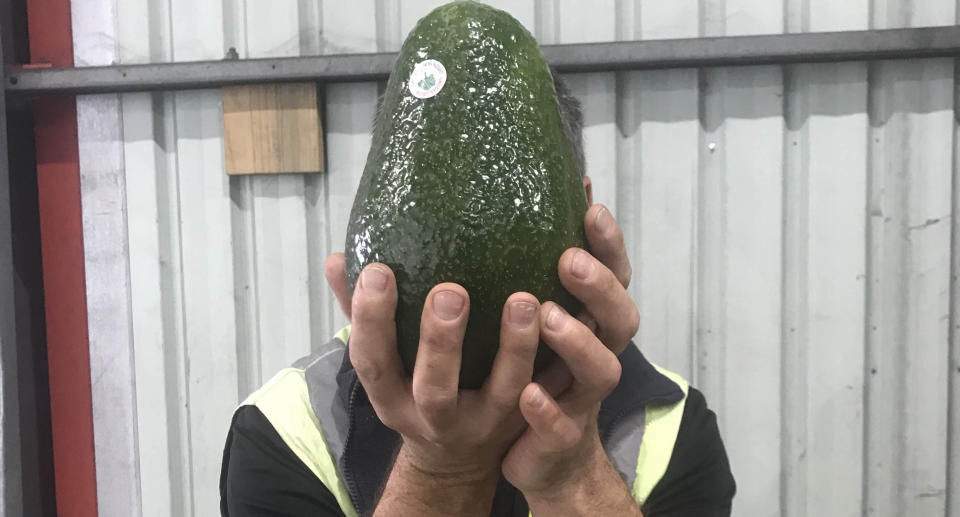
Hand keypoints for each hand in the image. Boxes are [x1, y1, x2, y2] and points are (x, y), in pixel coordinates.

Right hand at [349, 263, 540, 514]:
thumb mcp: (383, 362)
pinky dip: (557, 360)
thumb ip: (362, 314)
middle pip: (434, 388)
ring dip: (514, 347)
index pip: (373, 360)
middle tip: (450, 291)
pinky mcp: (526, 419)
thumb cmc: (415, 389)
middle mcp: (436, 417)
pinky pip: (547, 395)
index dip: (371, 320)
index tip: (378, 271)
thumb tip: (337, 258)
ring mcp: (486, 422)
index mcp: (393, 396)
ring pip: (503, 392)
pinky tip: (567, 314)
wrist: (457, 460)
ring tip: (524, 300)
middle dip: (440, 342)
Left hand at [502, 204, 641, 514]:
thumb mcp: (536, 322)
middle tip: (569, 259)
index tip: (591, 208)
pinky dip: (547, 409)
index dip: (609, 245)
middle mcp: (596, 357)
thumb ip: (530, 275)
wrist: (545, 460)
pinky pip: (561, 427)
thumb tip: (509, 206)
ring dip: (578, 342)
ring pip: (601, 371)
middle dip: (600, 287)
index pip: (614, 277)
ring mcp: (582, 400)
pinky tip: (527, 393)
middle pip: (620, 319)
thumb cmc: (538, 375)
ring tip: (548, 316)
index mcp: (592, 324)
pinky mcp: (560, 440)